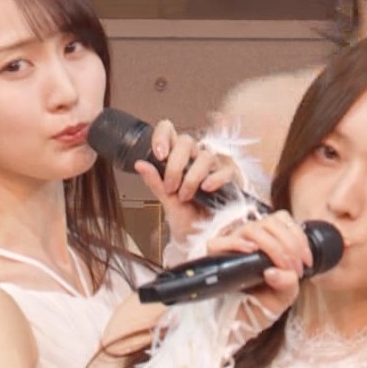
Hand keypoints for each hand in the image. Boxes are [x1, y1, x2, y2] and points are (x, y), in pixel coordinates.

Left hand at [133, 120, 241, 244]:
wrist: (199, 237)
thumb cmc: (184, 216)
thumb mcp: (165, 200)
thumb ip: (154, 181)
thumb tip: (140, 164)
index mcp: (175, 157)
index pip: (168, 131)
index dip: (162, 136)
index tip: (159, 154)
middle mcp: (193, 157)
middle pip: (186, 141)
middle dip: (176, 165)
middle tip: (171, 186)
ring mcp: (211, 167)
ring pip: (205, 156)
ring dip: (192, 177)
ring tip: (185, 196)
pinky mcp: (226, 178)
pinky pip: (224, 170)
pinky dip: (214, 179)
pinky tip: (206, 188)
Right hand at [204, 210, 309, 332]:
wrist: (247, 320)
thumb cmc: (266, 300)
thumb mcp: (286, 293)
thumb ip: (288, 282)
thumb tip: (271, 272)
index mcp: (268, 237)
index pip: (282, 220)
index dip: (298, 237)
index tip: (307, 261)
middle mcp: (250, 237)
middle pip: (270, 223)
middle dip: (289, 245)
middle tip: (296, 269)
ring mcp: (233, 245)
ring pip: (251, 228)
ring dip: (271, 246)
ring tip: (278, 265)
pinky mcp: (216, 257)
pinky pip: (219, 242)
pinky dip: (236, 243)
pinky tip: (250, 251)